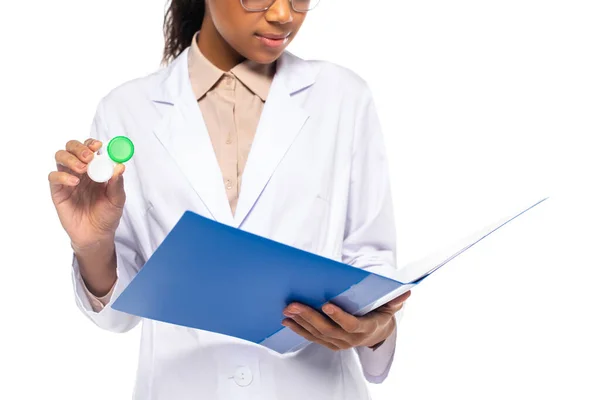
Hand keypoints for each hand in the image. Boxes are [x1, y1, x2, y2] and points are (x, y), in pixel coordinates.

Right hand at [48, 138, 125, 249]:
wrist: (96, 235)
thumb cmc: (108, 215)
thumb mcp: (117, 200)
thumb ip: (117, 183)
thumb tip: (120, 166)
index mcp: (96, 168)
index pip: (90, 148)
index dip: (92, 143)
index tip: (98, 145)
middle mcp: (80, 171)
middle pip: (72, 148)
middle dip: (79, 148)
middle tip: (88, 157)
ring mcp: (68, 179)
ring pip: (60, 157)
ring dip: (70, 158)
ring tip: (82, 169)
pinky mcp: (58, 191)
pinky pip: (54, 177)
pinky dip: (62, 175)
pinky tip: (74, 183)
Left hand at [282, 291, 410, 350]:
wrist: (376, 332)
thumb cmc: (380, 313)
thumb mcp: (390, 306)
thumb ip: (395, 299)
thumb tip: (406, 291)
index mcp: (366, 328)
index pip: (351, 325)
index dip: (338, 316)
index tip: (326, 304)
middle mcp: (350, 339)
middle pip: (328, 329)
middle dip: (309, 316)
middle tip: (294, 305)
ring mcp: (338, 343)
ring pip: (317, 334)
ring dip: (300, 322)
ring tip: (288, 310)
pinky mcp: (329, 343)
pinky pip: (312, 337)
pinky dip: (299, 329)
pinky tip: (288, 320)